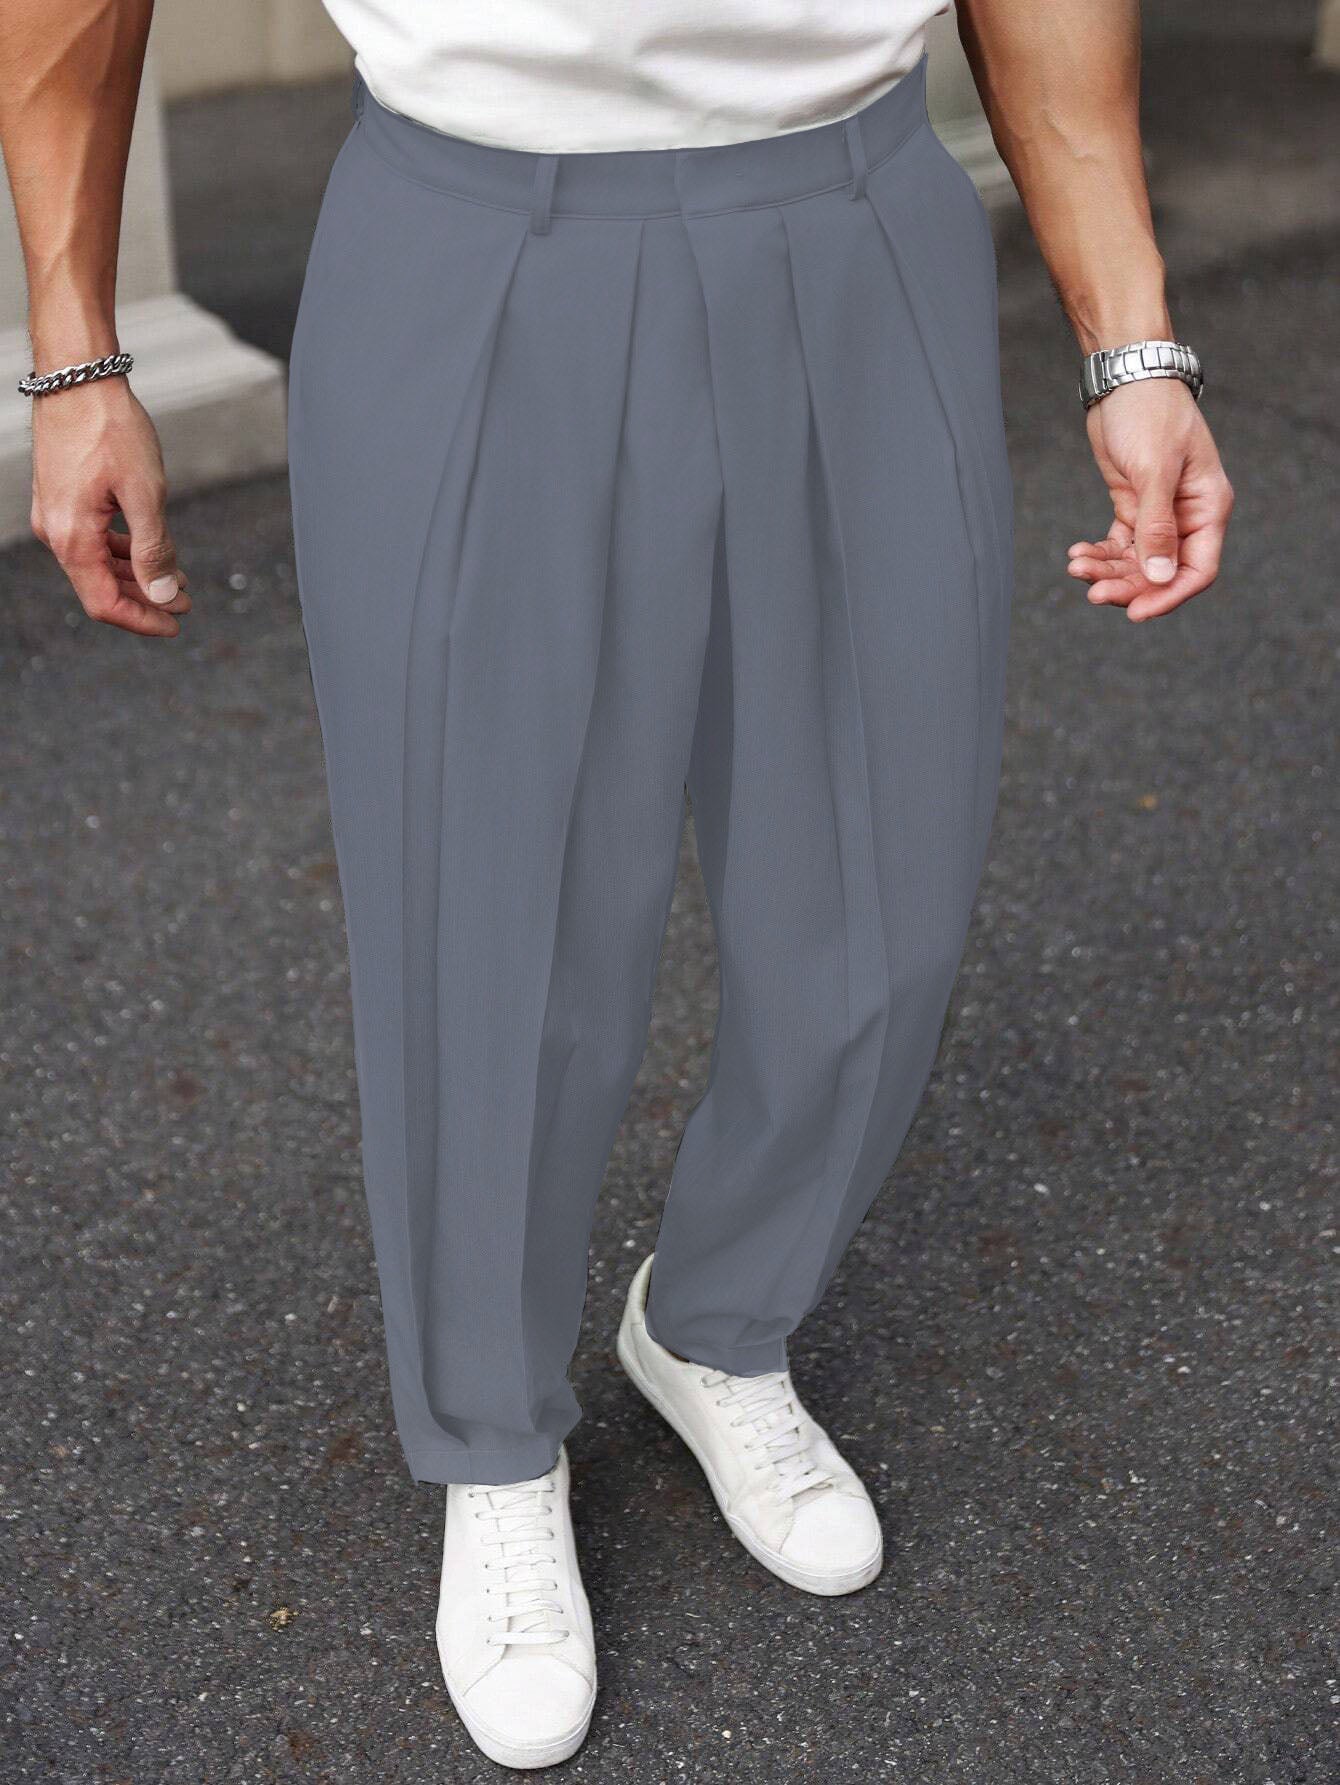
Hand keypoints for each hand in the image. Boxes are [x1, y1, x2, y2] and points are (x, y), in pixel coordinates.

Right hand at [30, 377, 190, 637]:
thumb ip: (154, 550)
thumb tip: (163, 596)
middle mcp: (57, 532)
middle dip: (146, 599)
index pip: (104, 603)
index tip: (176, 623)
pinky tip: (148, 548)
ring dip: (136, 575)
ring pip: (97, 564)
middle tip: (184, 601)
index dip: (143, 620)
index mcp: (72, 538)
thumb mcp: (145, 494)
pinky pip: (91, 539)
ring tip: (175, 577)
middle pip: (100, 588)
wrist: (79, 378)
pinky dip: (122, 551)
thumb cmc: (110, 428)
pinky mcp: (62, 498)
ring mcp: (56, 514)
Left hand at [1066, 378, 1233, 622]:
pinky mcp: (1132, 507)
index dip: (1168, 596)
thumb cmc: (1150, 413)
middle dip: (1127, 586)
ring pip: (1135, 562)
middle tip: (1093, 592)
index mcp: (1207, 507)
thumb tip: (1160, 577)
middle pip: (1160, 573)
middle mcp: (1187, 516)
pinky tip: (1076, 554)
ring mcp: (1159, 514)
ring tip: (1076, 567)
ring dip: (1106, 570)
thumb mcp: (1154, 470)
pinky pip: (1118, 545)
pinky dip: (1098, 553)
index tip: (1135, 613)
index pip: (1197, 569)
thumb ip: (1157, 525)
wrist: (1124, 379)